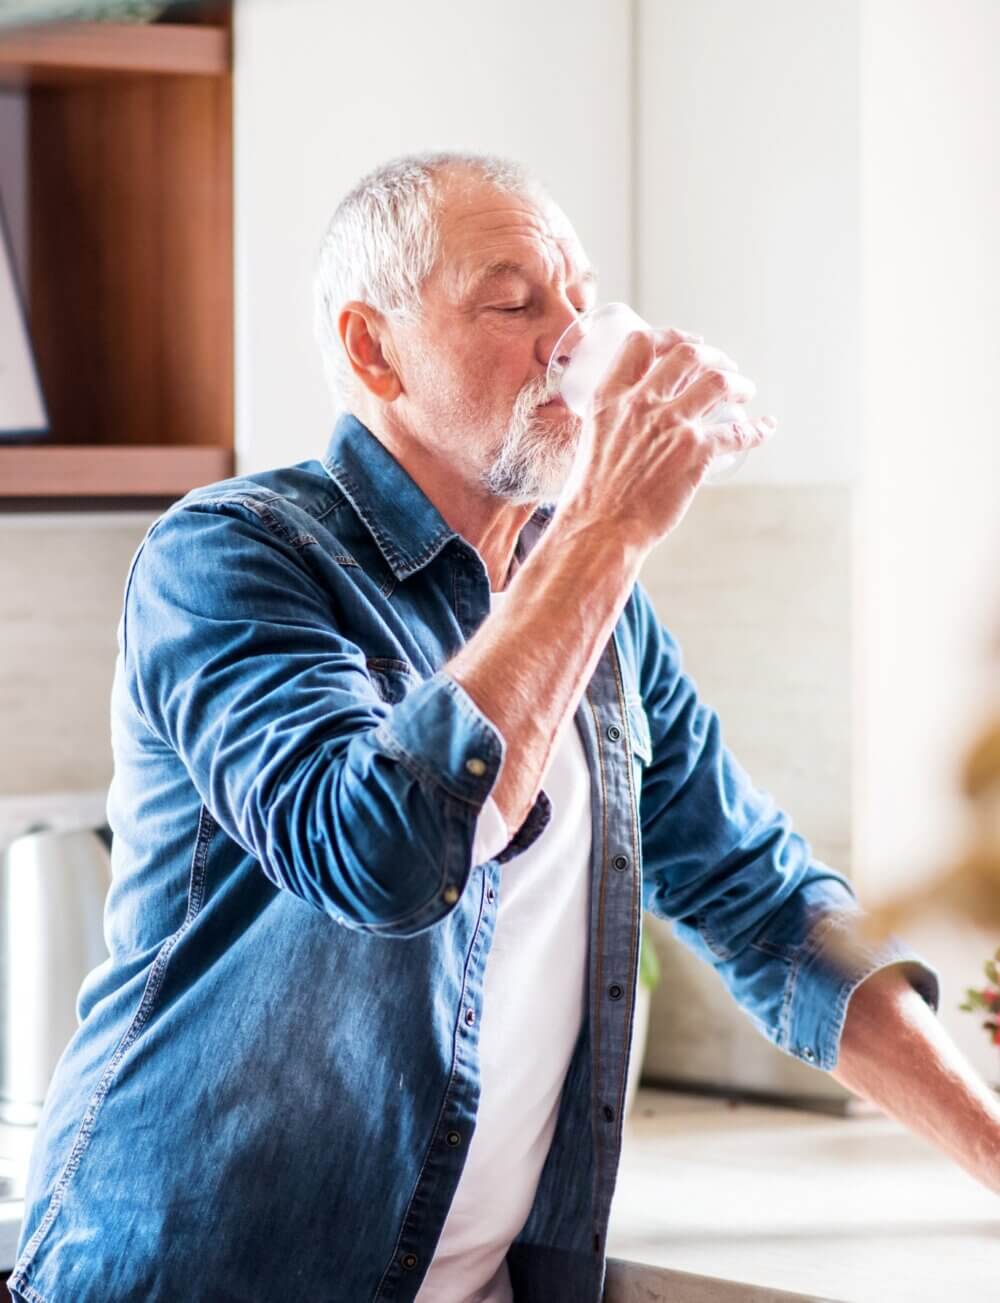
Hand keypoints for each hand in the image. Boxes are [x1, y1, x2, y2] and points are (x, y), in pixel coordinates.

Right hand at [554, 327, 775, 551]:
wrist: (600, 529)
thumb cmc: (591, 496)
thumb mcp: (591, 441)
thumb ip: (613, 424)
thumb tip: (630, 424)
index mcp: (610, 398)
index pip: (640, 344)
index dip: (670, 336)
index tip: (688, 343)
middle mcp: (641, 404)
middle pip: (687, 356)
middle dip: (713, 356)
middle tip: (724, 366)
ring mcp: (671, 426)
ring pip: (718, 383)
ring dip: (738, 383)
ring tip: (745, 390)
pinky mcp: (696, 453)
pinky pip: (738, 431)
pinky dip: (757, 428)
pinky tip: (765, 428)